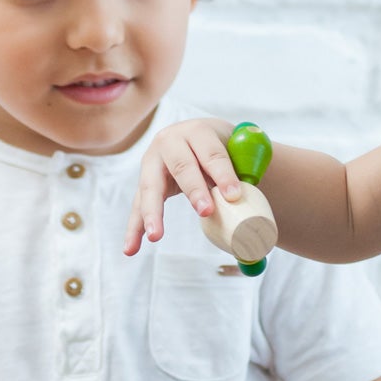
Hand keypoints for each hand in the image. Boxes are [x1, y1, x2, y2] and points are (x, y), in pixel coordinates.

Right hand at [123, 116, 238, 253]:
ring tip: (155, 236)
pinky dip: (134, 228)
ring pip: (151, 187)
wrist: (199, 142)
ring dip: (153, 213)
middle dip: (194, 190)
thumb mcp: (234, 149)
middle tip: (206, 211)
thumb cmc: (221, 150)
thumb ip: (246, 163)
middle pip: (181, 166)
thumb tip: (249, 191)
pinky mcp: (145, 183)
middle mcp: (170, 141)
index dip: (224, 173)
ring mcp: (153, 162)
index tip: (234, 195)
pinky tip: (131, 249)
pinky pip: (138, 207)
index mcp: (197, 131)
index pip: (212, 153)